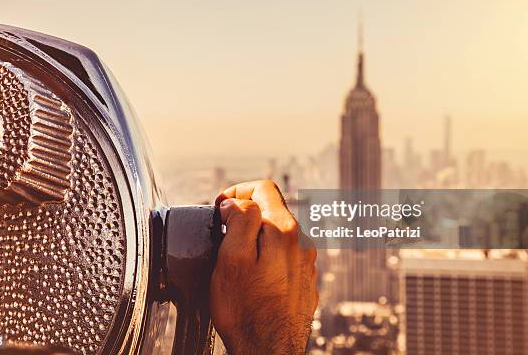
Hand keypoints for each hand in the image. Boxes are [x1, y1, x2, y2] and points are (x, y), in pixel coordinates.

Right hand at [210, 180, 317, 354]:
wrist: (269, 352)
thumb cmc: (247, 311)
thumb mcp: (232, 258)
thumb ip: (238, 220)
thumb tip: (236, 202)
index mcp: (285, 231)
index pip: (263, 188)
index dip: (236, 191)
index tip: (220, 209)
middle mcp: (303, 243)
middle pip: (272, 209)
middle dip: (245, 215)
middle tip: (222, 233)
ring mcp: (306, 263)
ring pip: (278, 233)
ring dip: (256, 236)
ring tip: (235, 258)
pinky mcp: (304, 281)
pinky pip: (284, 255)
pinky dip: (266, 256)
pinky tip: (252, 277)